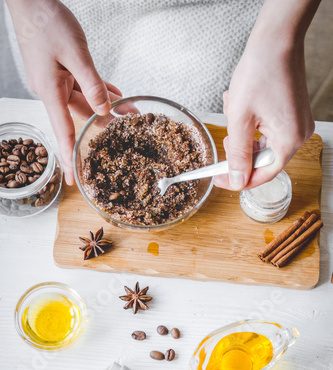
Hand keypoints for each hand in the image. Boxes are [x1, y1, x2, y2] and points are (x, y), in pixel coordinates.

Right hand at [6, 0, 121, 184]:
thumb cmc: (46, 21)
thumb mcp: (75, 53)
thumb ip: (92, 83)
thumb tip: (105, 110)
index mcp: (51, 92)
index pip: (63, 134)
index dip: (69, 158)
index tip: (73, 179)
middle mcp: (53, 91)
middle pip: (81, 117)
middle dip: (104, 127)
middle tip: (126, 137)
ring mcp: (57, 80)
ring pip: (86, 101)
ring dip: (107, 107)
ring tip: (130, 113)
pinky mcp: (62, 70)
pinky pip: (84, 86)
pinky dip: (100, 91)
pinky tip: (116, 96)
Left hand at [215, 0, 318, 190]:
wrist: (275, 41)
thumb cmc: (260, 73)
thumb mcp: (240, 120)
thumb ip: (238, 155)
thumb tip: (236, 181)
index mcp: (289, 140)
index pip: (263, 174)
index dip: (240, 179)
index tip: (221, 179)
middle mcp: (298, 134)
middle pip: (263, 158)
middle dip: (240, 148)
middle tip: (227, 136)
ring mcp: (297, 123)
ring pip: (263, 143)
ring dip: (243, 132)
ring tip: (235, 110)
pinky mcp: (292, 114)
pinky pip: (268, 129)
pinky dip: (252, 122)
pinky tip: (242, 105)